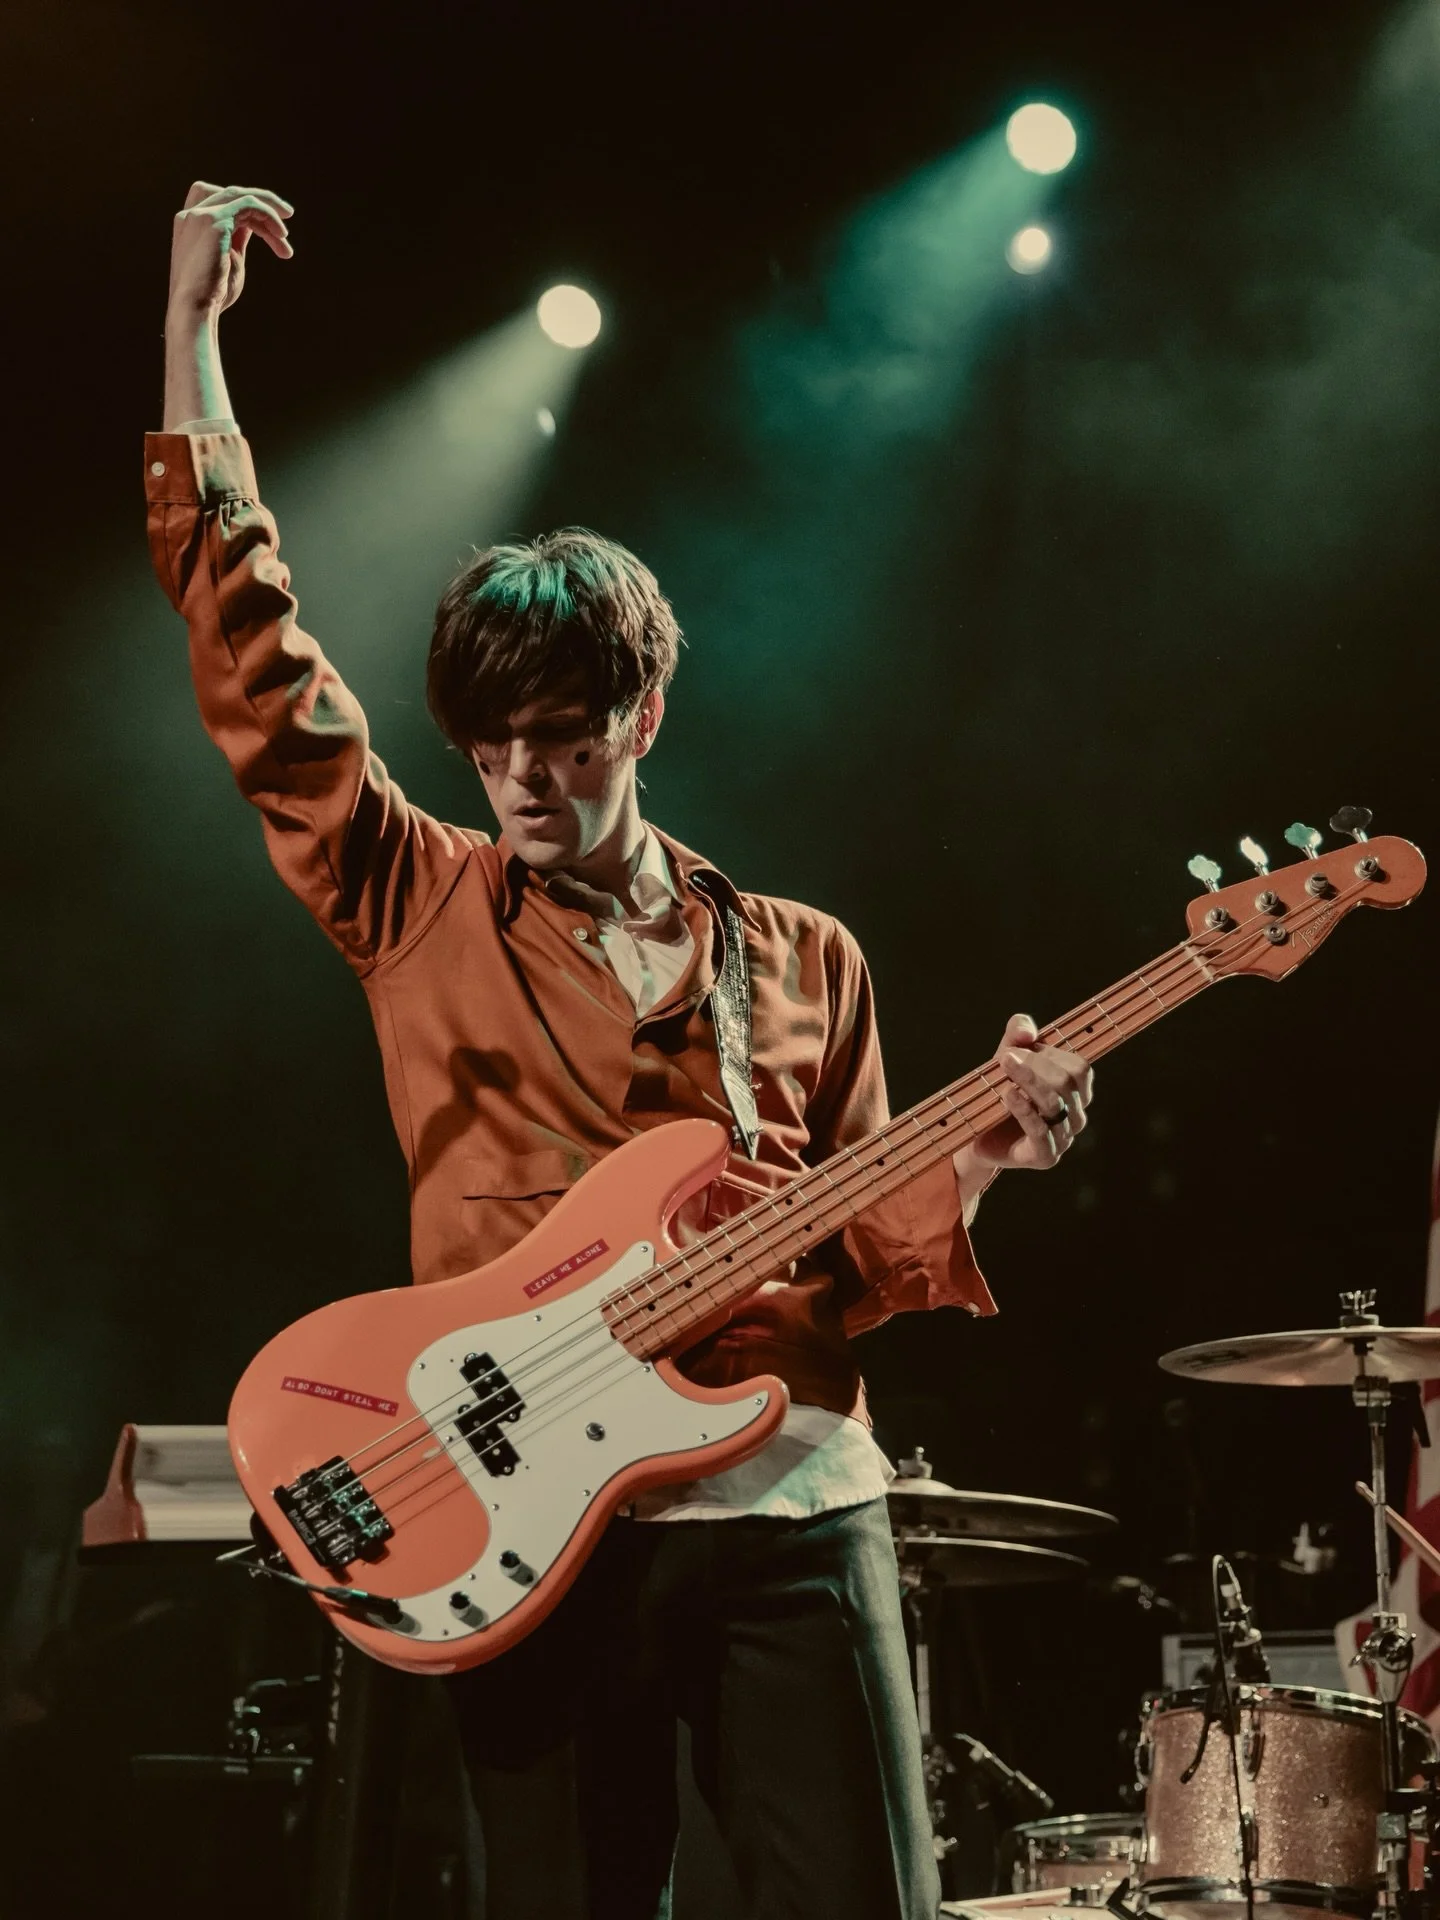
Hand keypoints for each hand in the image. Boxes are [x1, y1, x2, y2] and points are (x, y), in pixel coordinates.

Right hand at [167, 180, 293, 322]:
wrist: (195, 310)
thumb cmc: (214, 295)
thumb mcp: (230, 260)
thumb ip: (238, 239)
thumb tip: (254, 226)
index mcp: (191, 224)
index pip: (221, 202)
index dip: (248, 211)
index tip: (271, 230)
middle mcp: (191, 214)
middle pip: (232, 194)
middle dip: (261, 203)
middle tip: (287, 216)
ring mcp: (201, 214)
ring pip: (242, 196)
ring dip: (269, 211)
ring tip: (285, 234)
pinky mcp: (214, 219)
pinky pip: (249, 204)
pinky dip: (268, 215)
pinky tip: (280, 235)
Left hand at [965, 1012, 1093, 1172]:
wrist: (979, 1135)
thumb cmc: (1001, 1092)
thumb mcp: (1007, 1056)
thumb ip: (1018, 1034)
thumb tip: (1026, 1030)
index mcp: (1076, 1092)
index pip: (1079, 1068)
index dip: (1051, 1054)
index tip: (1021, 1047)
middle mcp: (1075, 1115)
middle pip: (1067, 1083)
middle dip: (1035, 1065)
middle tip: (1006, 1057)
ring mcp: (1063, 1138)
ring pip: (1055, 1105)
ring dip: (1029, 1080)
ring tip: (1004, 1067)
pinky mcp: (1045, 1157)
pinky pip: (1041, 1133)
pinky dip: (1024, 1110)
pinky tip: (1008, 1094)